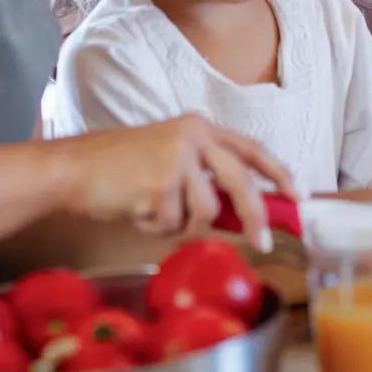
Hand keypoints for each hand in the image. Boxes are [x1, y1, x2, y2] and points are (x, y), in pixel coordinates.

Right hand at [54, 115, 296, 249]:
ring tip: (153, 209)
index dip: (279, 173)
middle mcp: (193, 137)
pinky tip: (135, 209)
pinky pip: (173, 224)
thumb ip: (207, 176)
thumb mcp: (171, 159)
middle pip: (240, 183)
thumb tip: (247, 213)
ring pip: (205, 212)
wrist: (72, 169)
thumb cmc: (121, 170)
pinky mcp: (158, 184)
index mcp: (200, 127)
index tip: (299, 195)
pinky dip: (155, 227)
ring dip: (180, 223)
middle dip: (254, 218)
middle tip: (262, 244)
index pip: (251, 149)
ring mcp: (176, 158)